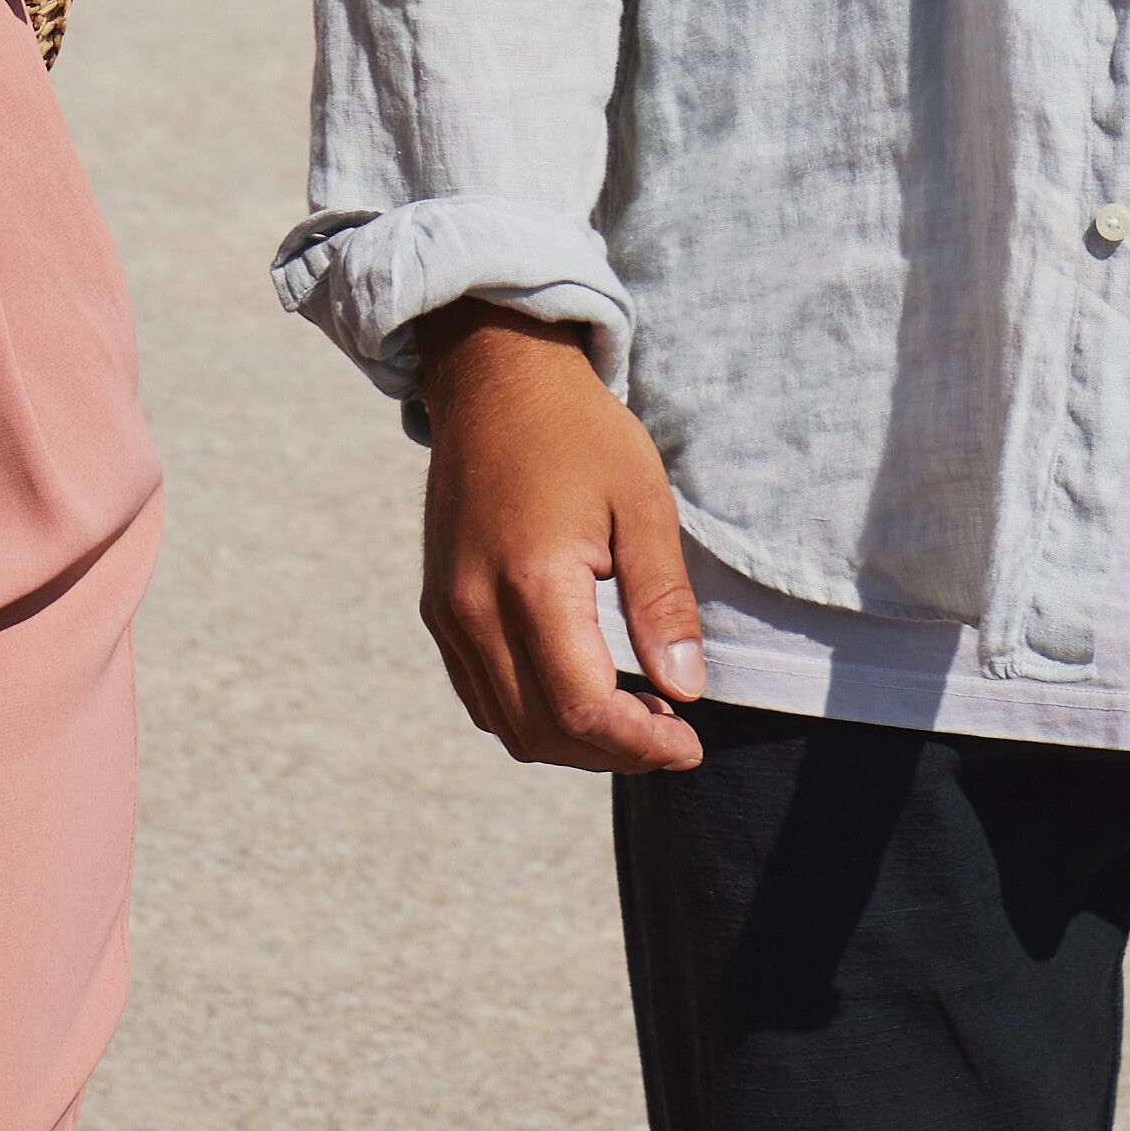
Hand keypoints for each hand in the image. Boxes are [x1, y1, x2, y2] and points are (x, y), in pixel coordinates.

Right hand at [416, 312, 705, 772]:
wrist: (495, 379)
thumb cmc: (579, 433)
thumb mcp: (644, 503)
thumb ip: (663, 602)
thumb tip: (685, 691)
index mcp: (531, 580)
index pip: (582, 710)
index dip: (642, 745)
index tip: (691, 742)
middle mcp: (474, 607)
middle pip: (542, 732)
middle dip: (613, 751)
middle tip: (671, 731)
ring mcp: (448, 611)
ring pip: (506, 725)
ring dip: (572, 741)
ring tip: (633, 713)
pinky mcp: (438, 607)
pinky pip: (481, 694)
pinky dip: (531, 713)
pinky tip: (580, 688)